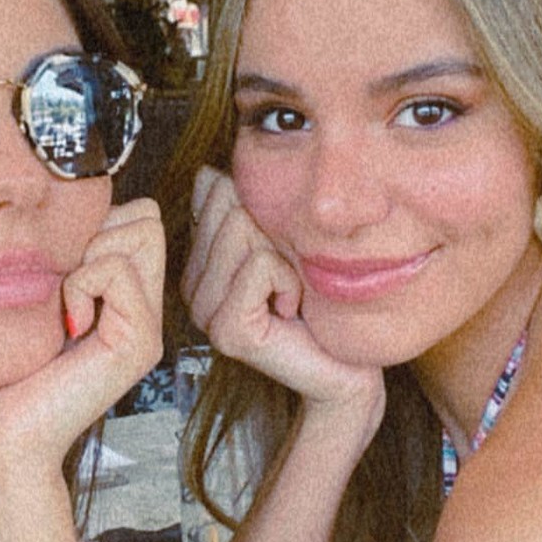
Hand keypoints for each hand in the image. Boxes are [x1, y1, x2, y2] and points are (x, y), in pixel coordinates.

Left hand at [0, 198, 164, 485]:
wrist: (0, 436)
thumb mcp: (24, 297)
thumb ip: (49, 255)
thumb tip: (41, 206)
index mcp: (119, 294)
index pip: (134, 214)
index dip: (93, 221)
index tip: (55, 268)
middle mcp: (142, 307)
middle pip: (145, 216)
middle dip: (96, 229)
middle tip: (62, 281)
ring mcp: (147, 326)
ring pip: (140, 231)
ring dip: (88, 253)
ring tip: (63, 302)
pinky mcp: (140, 343)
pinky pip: (119, 269)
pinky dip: (82, 284)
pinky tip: (66, 324)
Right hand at [183, 167, 384, 440]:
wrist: (348, 368)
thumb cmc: (321, 303)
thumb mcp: (281, 244)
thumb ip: (246, 210)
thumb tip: (209, 174)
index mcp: (200, 264)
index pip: (215, 192)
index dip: (262, 209)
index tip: (278, 255)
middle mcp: (193, 289)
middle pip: (230, 209)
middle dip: (273, 232)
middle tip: (287, 277)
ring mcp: (205, 313)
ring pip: (242, 232)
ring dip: (284, 258)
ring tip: (290, 294)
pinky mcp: (228, 330)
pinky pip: (259, 266)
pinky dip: (289, 280)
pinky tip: (291, 309)